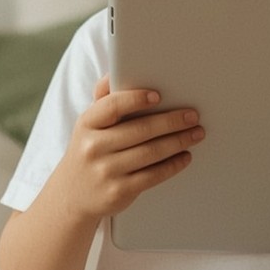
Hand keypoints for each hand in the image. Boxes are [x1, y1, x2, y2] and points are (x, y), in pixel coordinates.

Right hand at [62, 76, 203, 219]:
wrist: (73, 195)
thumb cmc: (89, 151)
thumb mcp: (89, 124)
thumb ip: (105, 99)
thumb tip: (117, 73)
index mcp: (87, 123)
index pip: (112, 106)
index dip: (136, 99)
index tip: (159, 95)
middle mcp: (94, 147)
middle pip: (140, 130)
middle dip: (171, 121)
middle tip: (193, 115)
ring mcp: (106, 171)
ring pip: (150, 152)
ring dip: (178, 141)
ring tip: (196, 133)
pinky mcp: (118, 192)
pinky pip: (152, 176)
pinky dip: (173, 165)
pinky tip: (185, 156)